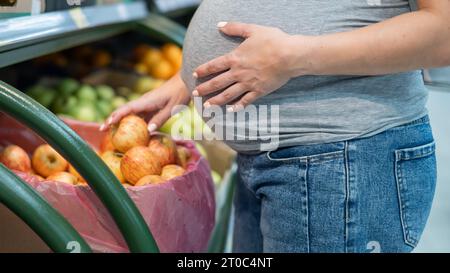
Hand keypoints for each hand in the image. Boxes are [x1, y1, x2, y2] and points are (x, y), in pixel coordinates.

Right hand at [100, 73, 189, 131]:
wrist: (185, 81)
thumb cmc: (180, 93)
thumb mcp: (173, 107)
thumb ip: (161, 118)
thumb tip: (148, 130)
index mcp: (147, 101)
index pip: (127, 109)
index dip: (116, 116)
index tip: (107, 123)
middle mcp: (144, 102)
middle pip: (124, 111)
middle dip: (112, 119)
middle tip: (101, 130)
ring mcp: (146, 104)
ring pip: (130, 113)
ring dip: (120, 122)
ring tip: (111, 133)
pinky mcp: (151, 106)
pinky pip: (139, 115)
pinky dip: (132, 123)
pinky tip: (130, 132)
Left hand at [193, 22, 307, 111]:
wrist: (289, 55)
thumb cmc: (273, 40)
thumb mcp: (252, 30)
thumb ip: (234, 28)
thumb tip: (219, 25)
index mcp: (235, 58)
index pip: (214, 65)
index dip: (203, 70)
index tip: (194, 74)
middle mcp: (239, 73)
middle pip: (217, 82)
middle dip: (204, 88)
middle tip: (194, 93)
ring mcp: (248, 83)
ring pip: (228, 94)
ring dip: (216, 100)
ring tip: (207, 105)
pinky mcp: (259, 91)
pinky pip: (246, 101)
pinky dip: (238, 106)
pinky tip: (231, 110)